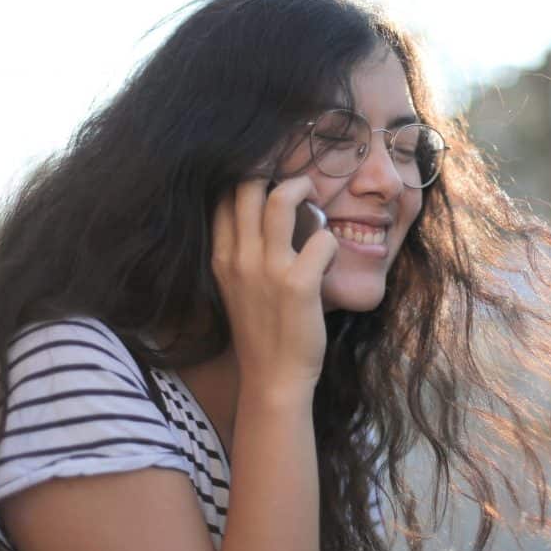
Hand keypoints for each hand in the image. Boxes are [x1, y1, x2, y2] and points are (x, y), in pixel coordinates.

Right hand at [211, 177, 337, 404]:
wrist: (272, 378)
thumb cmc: (261, 331)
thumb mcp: (237, 287)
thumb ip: (244, 252)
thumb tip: (266, 213)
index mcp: (222, 257)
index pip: (223, 196)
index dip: (244, 176)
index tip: (265, 175)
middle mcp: (240, 258)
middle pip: (246, 186)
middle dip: (272, 172)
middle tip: (295, 183)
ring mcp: (268, 270)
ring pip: (281, 200)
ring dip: (302, 189)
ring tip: (313, 197)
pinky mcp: (299, 285)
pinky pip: (321, 239)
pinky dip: (329, 241)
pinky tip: (327, 256)